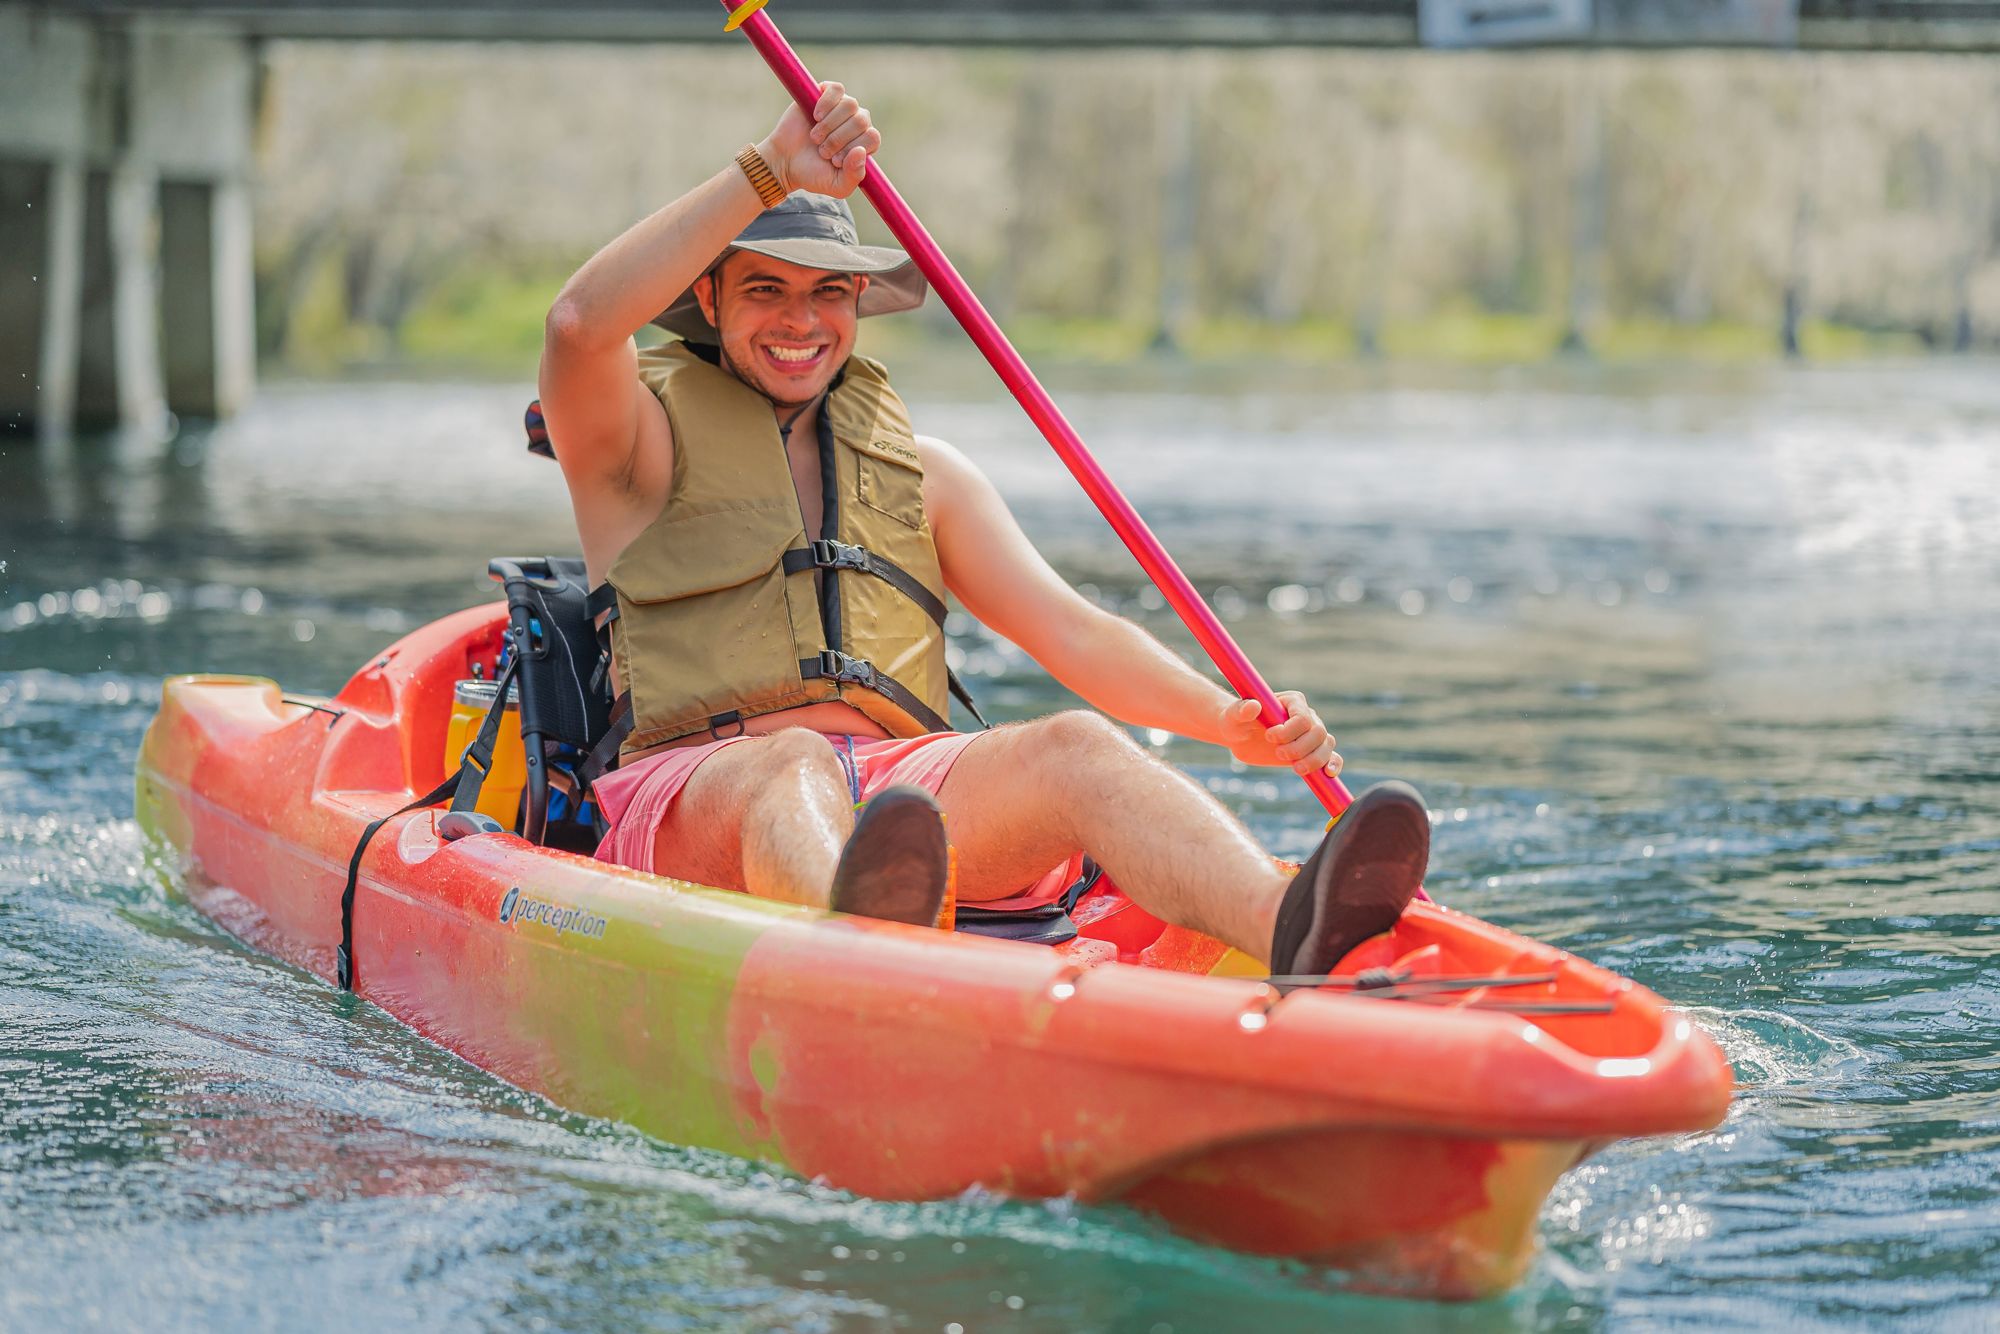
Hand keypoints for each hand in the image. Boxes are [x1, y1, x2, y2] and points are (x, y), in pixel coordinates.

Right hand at [757, 82, 879, 198]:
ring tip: (816, 137)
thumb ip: (854, 176)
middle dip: (839, 139)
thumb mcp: (837, 186)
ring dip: (830, 124)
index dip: (853, 148)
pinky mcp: (825, 94)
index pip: (873, 138)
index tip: (835, 160)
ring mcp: (842, 107)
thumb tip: (860, 151)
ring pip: (850, 104)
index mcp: (864, 143)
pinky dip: (827, 104)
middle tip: (823, 151)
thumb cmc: (813, 174)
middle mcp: (856, 123)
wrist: (785, 162)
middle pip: (861, 121)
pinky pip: (837, 89)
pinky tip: (816, 117)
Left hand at [1218, 692, 1341, 775]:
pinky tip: (1328, 774)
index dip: (1289, 732)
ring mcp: (1311, 734)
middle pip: (1318, 733)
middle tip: (1278, 754)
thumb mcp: (1234, 716)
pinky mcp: (1311, 751)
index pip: (1302, 718)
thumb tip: (1254, 706)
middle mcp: (1307, 716)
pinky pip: (1331, 757)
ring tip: (1295, 768)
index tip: (1268, 737)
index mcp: (1292, 702)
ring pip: (1326, 745)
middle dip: (1299, 748)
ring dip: (1314, 760)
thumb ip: (1242, 710)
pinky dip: (1333, 764)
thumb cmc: (1236, 722)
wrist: (1240, 736)